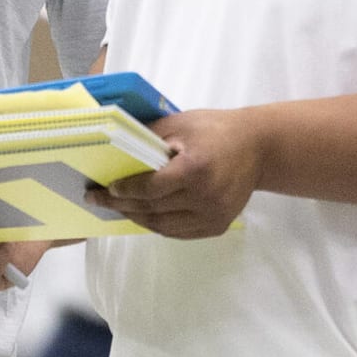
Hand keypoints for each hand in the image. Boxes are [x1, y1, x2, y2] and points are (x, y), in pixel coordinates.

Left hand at [88, 108, 262, 238]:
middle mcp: (204, 197)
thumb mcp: (180, 124)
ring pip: (163, 225)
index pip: (150, 188)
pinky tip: (143, 216)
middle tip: (97, 200)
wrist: (258, 147)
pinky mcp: (218, 225)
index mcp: (194, 169)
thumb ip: (148, 137)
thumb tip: (115, 147)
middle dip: (121, 205)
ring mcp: (213, 215)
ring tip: (118, 209)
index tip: (105, 189)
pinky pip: (179, 232)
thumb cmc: (216, 129)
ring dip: (137, 218)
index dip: (124, 191)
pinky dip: (158, 225)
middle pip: (153, 208)